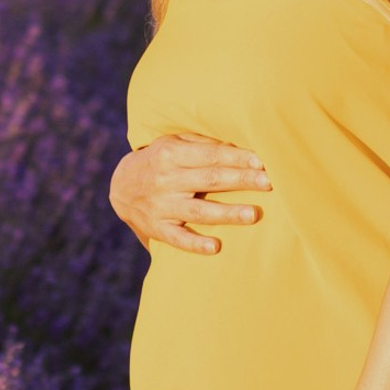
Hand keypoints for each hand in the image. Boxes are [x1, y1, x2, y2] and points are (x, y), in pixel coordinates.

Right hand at [111, 132, 268, 254]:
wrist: (120, 186)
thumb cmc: (159, 159)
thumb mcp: (173, 142)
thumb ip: (202, 142)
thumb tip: (237, 146)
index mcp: (171, 154)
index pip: (210, 155)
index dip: (236, 158)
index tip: (262, 161)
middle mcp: (165, 180)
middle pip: (209, 180)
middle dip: (241, 180)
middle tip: (269, 183)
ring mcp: (161, 206)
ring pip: (198, 211)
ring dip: (226, 213)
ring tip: (253, 214)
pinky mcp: (157, 228)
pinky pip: (178, 238)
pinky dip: (195, 244)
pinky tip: (215, 247)